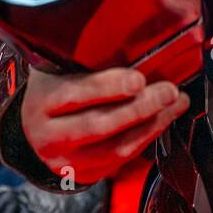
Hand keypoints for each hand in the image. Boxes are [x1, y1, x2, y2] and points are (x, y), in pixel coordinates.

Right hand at [21, 67, 190, 183]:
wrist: (37, 126)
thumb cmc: (55, 87)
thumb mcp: (58, 67)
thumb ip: (85, 58)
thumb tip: (130, 38)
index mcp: (41, 101)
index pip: (75, 94)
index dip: (109, 87)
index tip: (139, 79)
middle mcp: (49, 136)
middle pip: (99, 125)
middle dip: (140, 108)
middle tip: (168, 91)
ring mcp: (66, 160)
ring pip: (116, 148)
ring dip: (152, 125)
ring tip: (175, 104)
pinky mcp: (84, 174)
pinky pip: (122, 160)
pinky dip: (147, 138)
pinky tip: (163, 120)